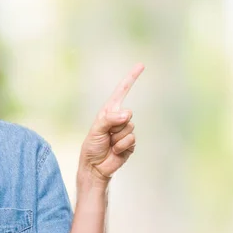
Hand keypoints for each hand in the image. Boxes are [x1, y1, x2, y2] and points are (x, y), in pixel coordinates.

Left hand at [79, 63, 144, 180]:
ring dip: (117, 138)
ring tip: (109, 144)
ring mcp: (125, 131)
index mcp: (109, 111)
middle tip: (106, 135)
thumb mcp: (96, 130)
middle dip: (115, 126)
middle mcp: (119, 119)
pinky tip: (115, 151)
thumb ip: (110, 119)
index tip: (141, 65)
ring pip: (130, 128)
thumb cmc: (92, 146)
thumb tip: (127, 114)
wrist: (95, 167)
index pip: (122, 91)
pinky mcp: (130, 144)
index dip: (131, 78)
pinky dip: (122, 147)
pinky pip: (131, 141)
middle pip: (127, 114)